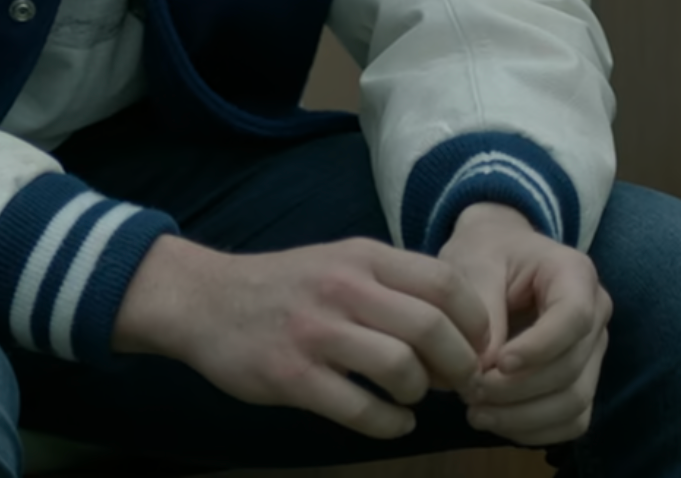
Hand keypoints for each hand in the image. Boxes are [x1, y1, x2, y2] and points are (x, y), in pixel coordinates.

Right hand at [114, 233, 492, 439]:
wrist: (204, 300)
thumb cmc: (286, 285)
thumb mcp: (341, 260)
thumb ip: (393, 282)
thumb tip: (457, 322)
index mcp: (362, 257)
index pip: (446, 283)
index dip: (475, 321)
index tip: (475, 346)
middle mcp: (343, 288)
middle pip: (432, 328)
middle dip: (458, 365)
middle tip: (456, 383)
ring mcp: (315, 333)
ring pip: (401, 368)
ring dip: (419, 393)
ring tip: (413, 398)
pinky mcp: (292, 376)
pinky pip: (360, 409)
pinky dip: (390, 423)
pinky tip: (392, 421)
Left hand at [441, 202, 610, 446]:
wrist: (495, 257)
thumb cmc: (485, 253)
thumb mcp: (474, 264)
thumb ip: (482, 310)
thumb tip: (486, 368)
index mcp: (575, 274)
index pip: (574, 318)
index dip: (539, 348)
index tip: (498, 364)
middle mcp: (595, 314)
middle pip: (572, 368)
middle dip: (518, 390)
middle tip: (469, 392)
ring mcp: (592, 352)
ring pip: (575, 402)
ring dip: (523, 417)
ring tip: (476, 412)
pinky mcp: (581, 380)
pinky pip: (572, 421)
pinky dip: (535, 430)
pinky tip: (497, 422)